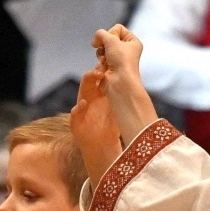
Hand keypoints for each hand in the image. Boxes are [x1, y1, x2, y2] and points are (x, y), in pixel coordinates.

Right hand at [71, 69, 122, 189]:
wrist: (101, 147)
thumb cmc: (109, 127)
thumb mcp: (117, 109)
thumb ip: (121, 97)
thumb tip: (135, 82)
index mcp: (98, 95)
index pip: (98, 79)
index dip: (103, 70)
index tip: (110, 63)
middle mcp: (88, 99)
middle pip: (89, 82)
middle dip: (94, 74)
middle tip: (102, 67)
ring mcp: (81, 110)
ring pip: (81, 93)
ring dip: (87, 84)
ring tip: (94, 76)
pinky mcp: (76, 123)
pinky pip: (75, 114)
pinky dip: (78, 109)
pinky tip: (83, 104)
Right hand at [90, 25, 157, 138]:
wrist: (120, 83)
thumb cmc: (121, 61)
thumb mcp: (112, 40)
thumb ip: (102, 34)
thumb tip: (97, 37)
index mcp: (133, 42)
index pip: (118, 28)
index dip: (111, 33)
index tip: (109, 40)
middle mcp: (127, 50)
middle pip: (109, 39)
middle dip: (104, 45)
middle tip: (105, 50)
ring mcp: (118, 60)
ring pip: (103, 49)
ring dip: (101, 54)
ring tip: (105, 60)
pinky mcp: (111, 68)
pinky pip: (101, 60)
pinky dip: (100, 62)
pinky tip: (104, 68)